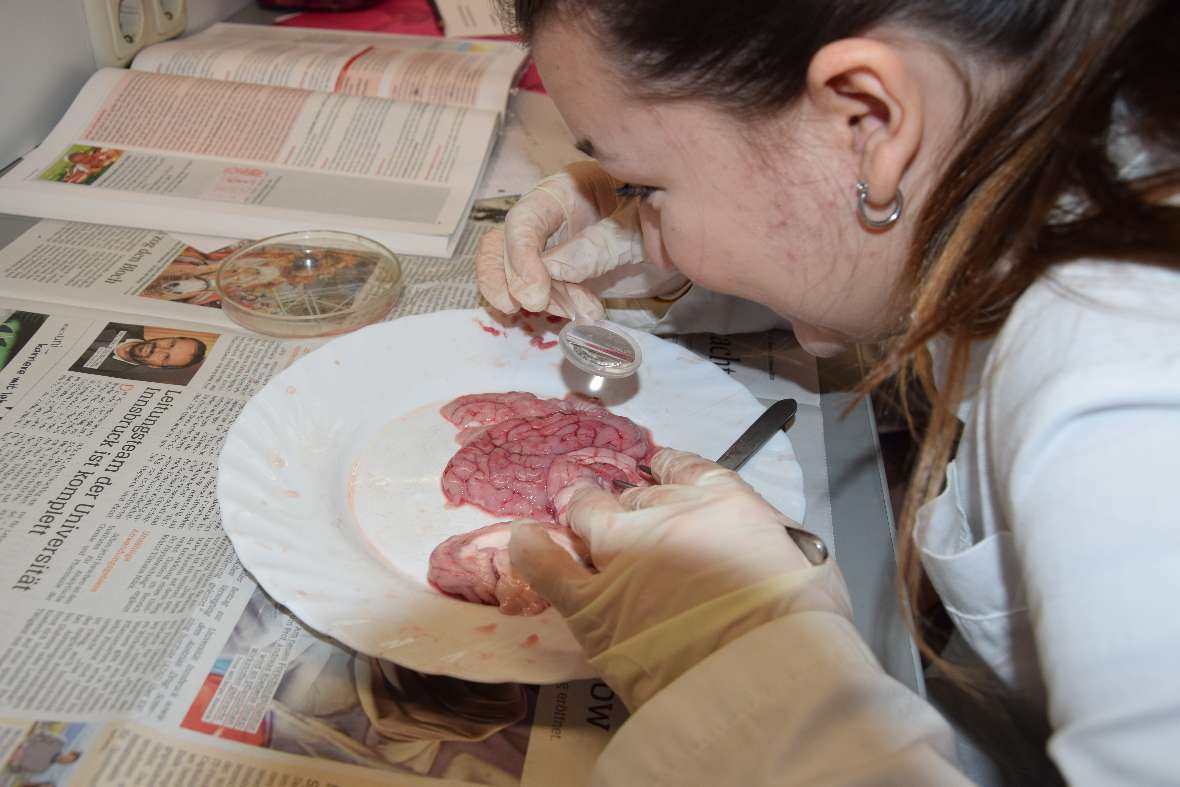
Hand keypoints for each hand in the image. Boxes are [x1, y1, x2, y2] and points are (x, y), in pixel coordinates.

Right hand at [476, 160, 686, 318]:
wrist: (682, 238)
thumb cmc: (665, 219)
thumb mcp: (641, 228)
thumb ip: (599, 245)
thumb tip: (555, 269)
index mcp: (566, 189)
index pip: (525, 218)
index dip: (520, 258)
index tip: (534, 298)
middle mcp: (549, 215)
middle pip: (502, 245)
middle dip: (518, 282)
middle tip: (544, 307)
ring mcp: (548, 245)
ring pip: (508, 272)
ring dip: (536, 300)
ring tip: (580, 312)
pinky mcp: (556, 274)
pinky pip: (530, 290)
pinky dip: (547, 308)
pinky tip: (578, 316)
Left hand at [509, 448, 850, 710]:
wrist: (764, 677)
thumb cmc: (803, 625)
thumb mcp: (801, 559)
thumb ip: (763, 538)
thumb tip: (750, 541)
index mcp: (721, 500)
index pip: (684, 469)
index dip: (665, 466)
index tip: (655, 466)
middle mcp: (665, 516)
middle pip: (633, 496)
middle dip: (624, 497)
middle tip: (613, 501)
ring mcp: (622, 557)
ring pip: (587, 517)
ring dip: (579, 509)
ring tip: (569, 505)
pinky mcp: (592, 605)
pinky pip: (548, 567)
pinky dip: (532, 550)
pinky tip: (524, 538)